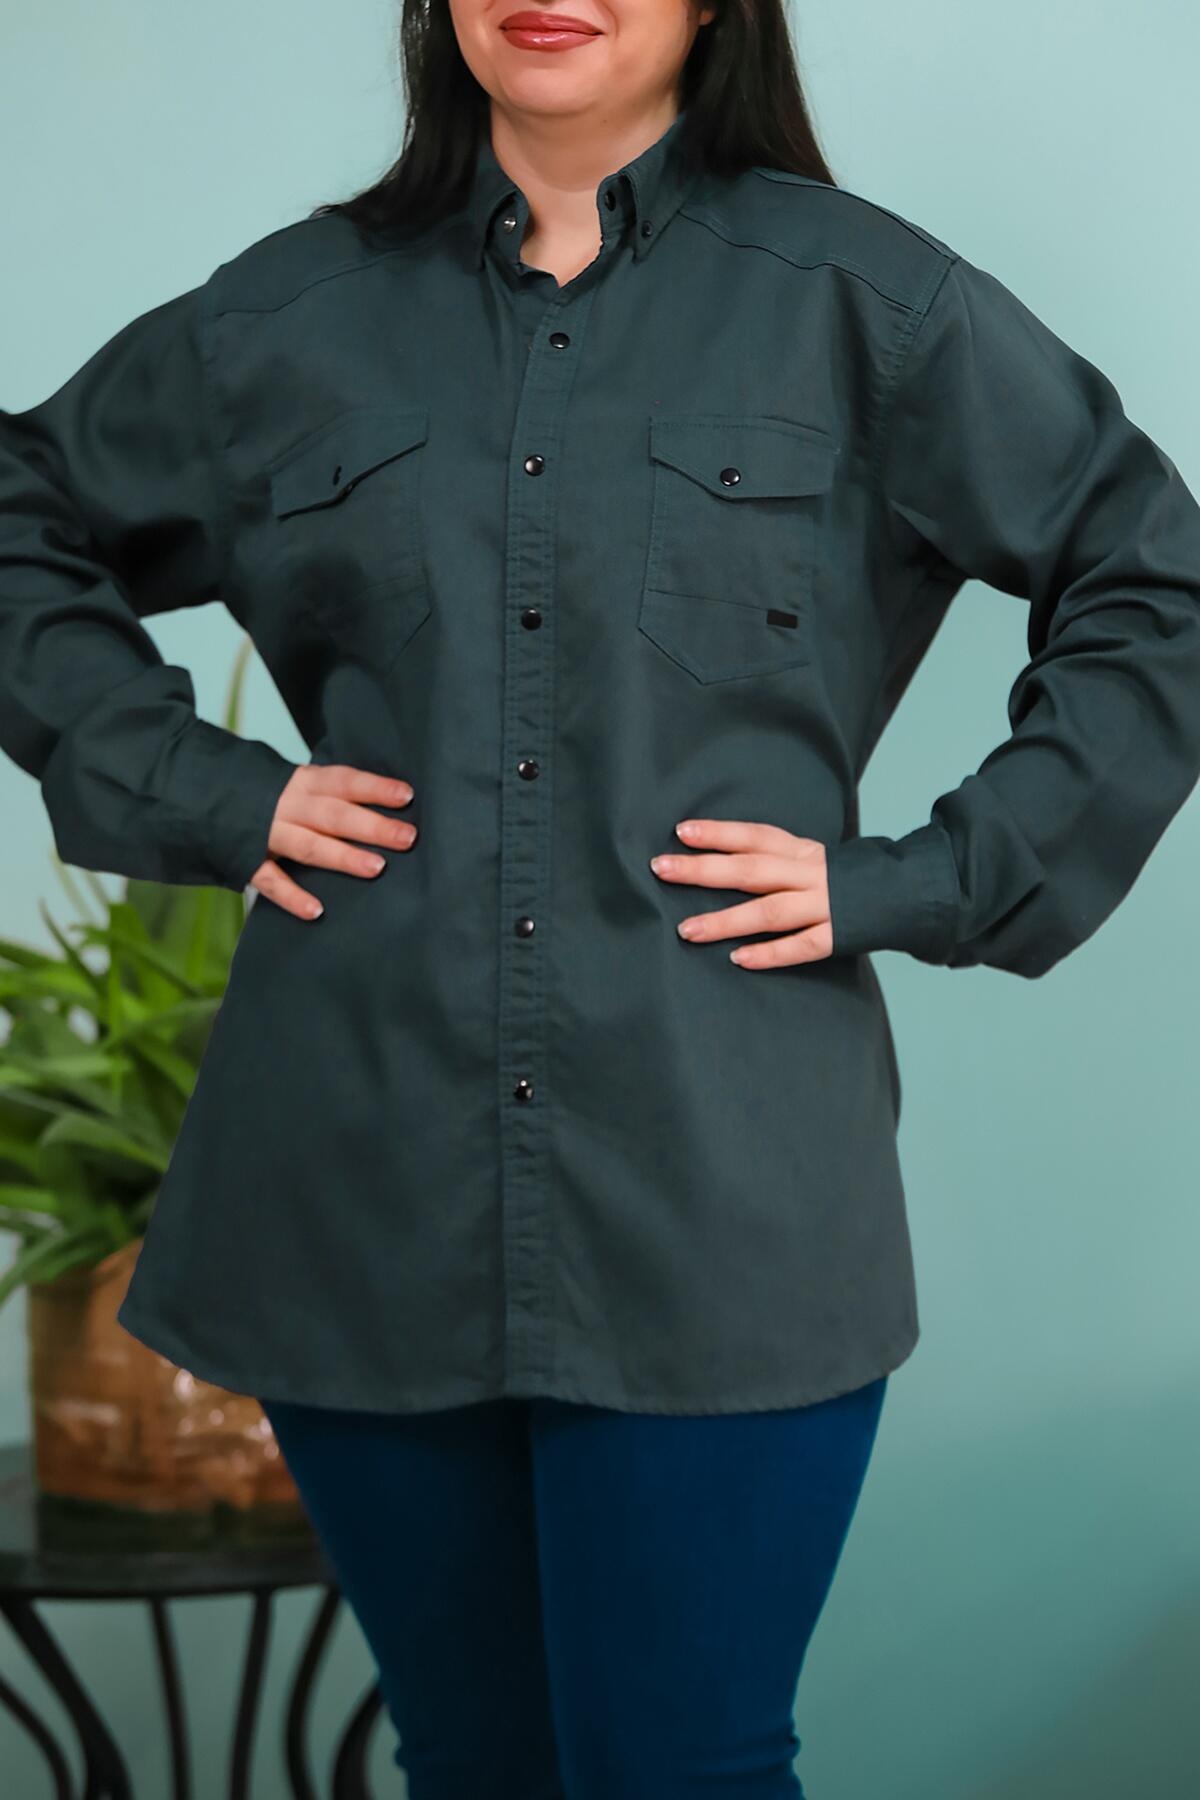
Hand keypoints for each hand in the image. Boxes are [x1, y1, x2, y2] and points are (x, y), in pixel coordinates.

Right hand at [250, 764, 416, 919]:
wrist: (201, 792)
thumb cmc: (266, 793)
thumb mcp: (297, 782)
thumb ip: (330, 793)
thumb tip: (382, 804)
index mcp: (303, 782)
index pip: (344, 781)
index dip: (374, 788)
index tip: (406, 795)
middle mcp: (287, 805)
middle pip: (334, 815)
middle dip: (372, 826)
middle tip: (407, 837)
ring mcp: (266, 833)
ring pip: (309, 845)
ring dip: (343, 856)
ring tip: (376, 868)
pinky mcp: (247, 859)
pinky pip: (271, 880)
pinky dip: (292, 896)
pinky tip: (316, 911)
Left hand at [650, 818, 832, 968]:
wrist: (902, 895)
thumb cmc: (841, 878)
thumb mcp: (809, 857)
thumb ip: (772, 857)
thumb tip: (714, 855)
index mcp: (802, 851)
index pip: (755, 836)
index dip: (719, 833)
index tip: (681, 832)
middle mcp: (810, 874)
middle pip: (751, 870)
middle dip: (704, 870)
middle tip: (662, 869)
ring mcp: (824, 906)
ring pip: (769, 912)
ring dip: (726, 921)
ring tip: (687, 931)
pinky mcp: (837, 936)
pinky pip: (800, 946)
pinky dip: (769, 953)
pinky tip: (738, 959)